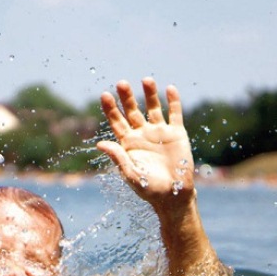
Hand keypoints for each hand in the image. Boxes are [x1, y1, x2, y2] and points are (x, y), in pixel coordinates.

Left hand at [97, 78, 194, 206]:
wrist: (174, 195)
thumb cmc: (149, 188)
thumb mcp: (131, 174)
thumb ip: (118, 158)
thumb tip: (100, 143)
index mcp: (128, 143)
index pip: (117, 121)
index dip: (110, 109)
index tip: (105, 94)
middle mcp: (142, 134)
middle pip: (132, 110)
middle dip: (127, 97)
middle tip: (121, 83)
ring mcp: (160, 132)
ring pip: (153, 108)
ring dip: (150, 94)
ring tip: (146, 80)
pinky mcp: (177, 134)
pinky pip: (175, 114)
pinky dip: (173, 101)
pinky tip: (170, 89)